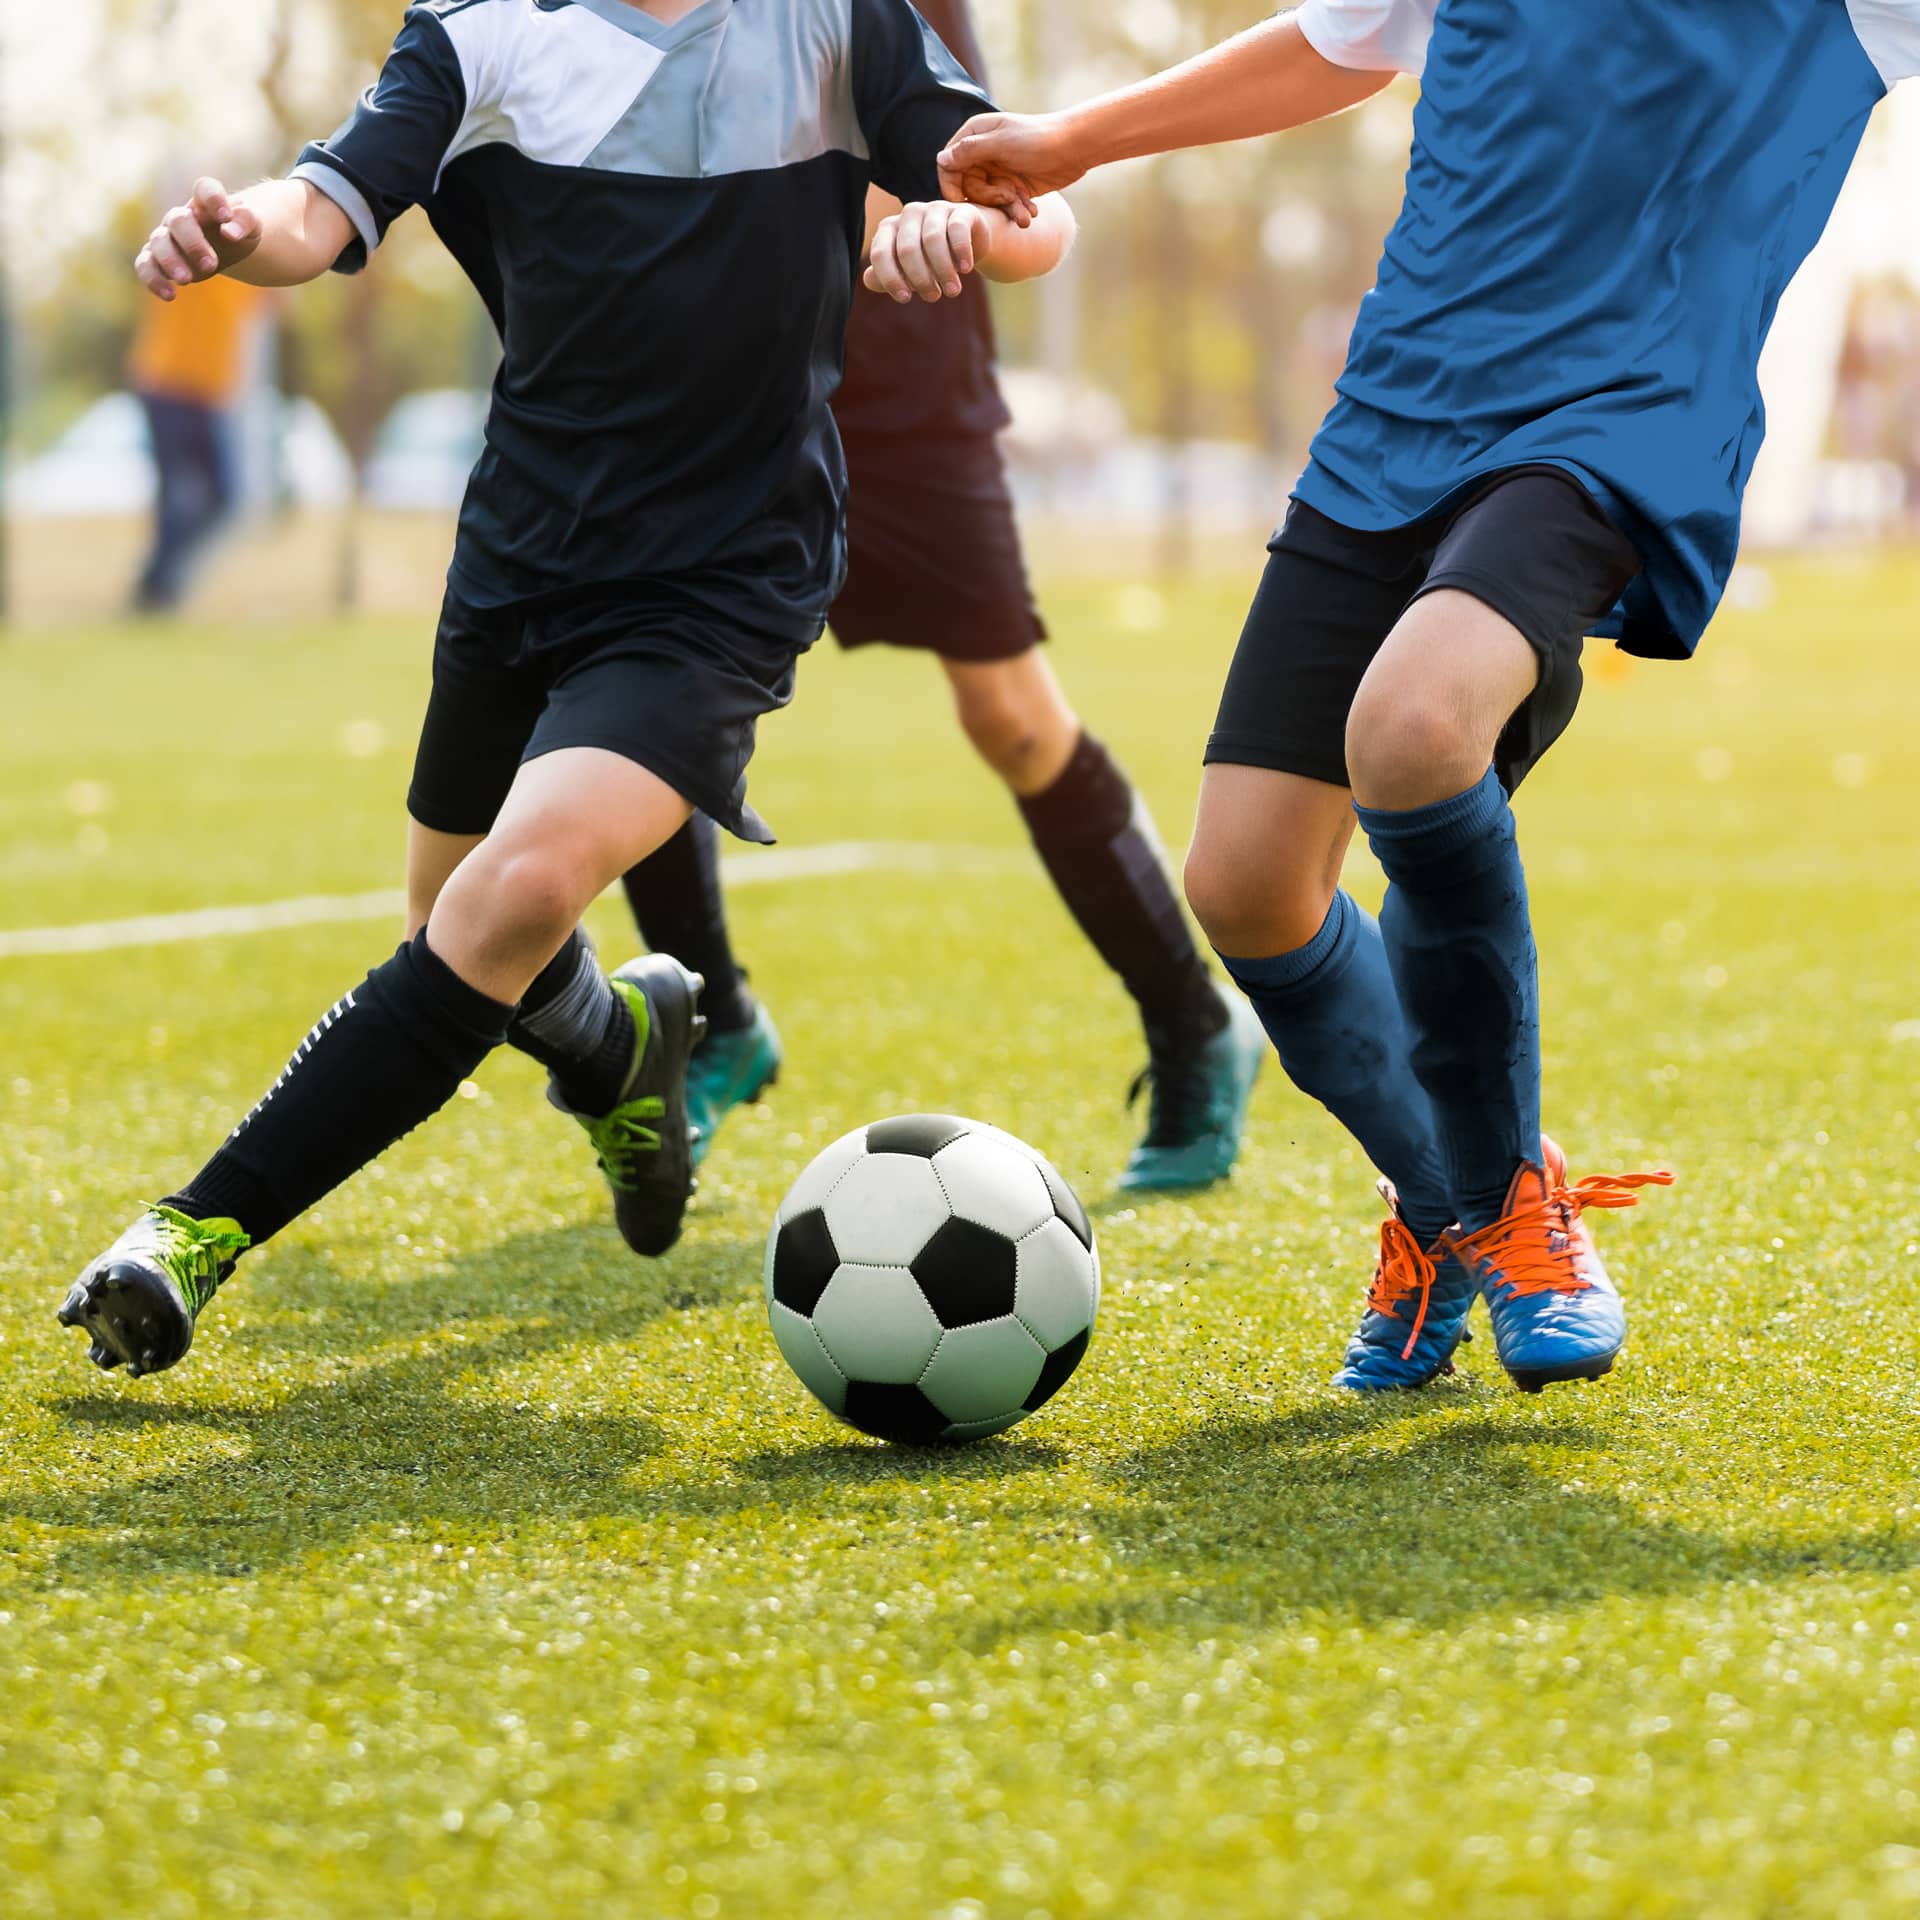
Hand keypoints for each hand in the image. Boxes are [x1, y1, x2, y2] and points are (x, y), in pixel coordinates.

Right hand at [135, 178, 262, 300]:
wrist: (229, 246)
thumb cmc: (239, 232)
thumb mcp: (253, 227)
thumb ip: (246, 221)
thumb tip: (229, 233)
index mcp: (206, 203)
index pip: (205, 189)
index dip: (213, 199)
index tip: (225, 216)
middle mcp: (182, 217)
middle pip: (178, 220)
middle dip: (192, 242)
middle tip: (212, 265)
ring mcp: (167, 236)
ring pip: (158, 242)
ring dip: (171, 261)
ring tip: (187, 281)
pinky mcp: (157, 258)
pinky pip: (145, 265)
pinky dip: (153, 279)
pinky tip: (169, 295)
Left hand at [863, 200, 994, 303]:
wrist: (969, 243)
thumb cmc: (930, 261)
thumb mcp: (906, 272)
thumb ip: (885, 277)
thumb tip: (869, 280)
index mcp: (889, 228)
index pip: (880, 253)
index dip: (890, 278)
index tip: (905, 299)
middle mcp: (909, 214)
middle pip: (907, 249)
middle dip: (920, 278)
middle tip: (933, 297)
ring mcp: (935, 208)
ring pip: (933, 240)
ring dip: (943, 271)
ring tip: (952, 291)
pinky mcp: (962, 211)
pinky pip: (958, 229)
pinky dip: (961, 252)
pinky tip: (965, 269)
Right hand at [938, 112, 1086, 220]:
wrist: (1075, 147)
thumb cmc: (1038, 139)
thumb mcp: (1001, 143)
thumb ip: (970, 151)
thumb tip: (940, 159)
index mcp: (974, 136)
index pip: (948, 165)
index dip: (951, 186)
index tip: (962, 203)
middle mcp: (982, 154)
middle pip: (967, 188)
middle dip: (988, 198)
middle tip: (1009, 195)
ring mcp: (997, 172)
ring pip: (988, 201)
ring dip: (1007, 208)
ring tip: (1025, 211)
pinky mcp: (1012, 187)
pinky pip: (1005, 206)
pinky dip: (1017, 211)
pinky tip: (1031, 211)